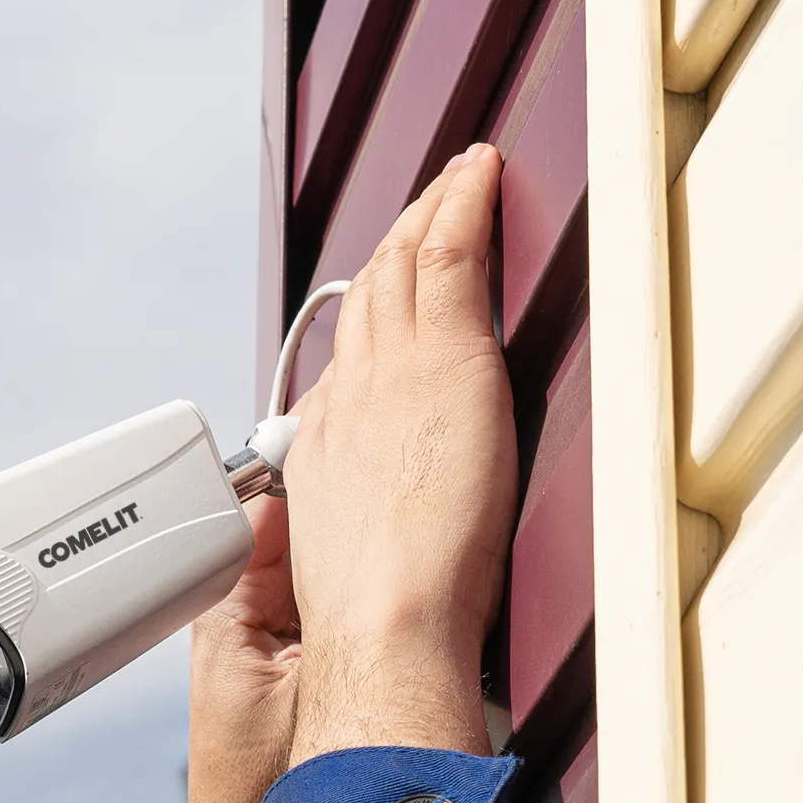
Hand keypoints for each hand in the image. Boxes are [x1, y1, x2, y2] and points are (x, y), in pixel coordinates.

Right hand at [283, 144, 514, 762]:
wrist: (383, 626)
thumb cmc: (376, 620)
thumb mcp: (356, 563)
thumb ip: (361, 523)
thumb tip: (368, 517)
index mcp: (326, 445)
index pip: (348, 360)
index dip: (369, 319)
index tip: (389, 299)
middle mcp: (349, 396)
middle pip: (367, 299)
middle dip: (393, 248)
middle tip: (420, 210)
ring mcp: (393, 371)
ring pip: (404, 265)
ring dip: (427, 214)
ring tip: (452, 181)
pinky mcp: (445, 358)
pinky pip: (449, 256)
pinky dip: (459, 207)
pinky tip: (476, 176)